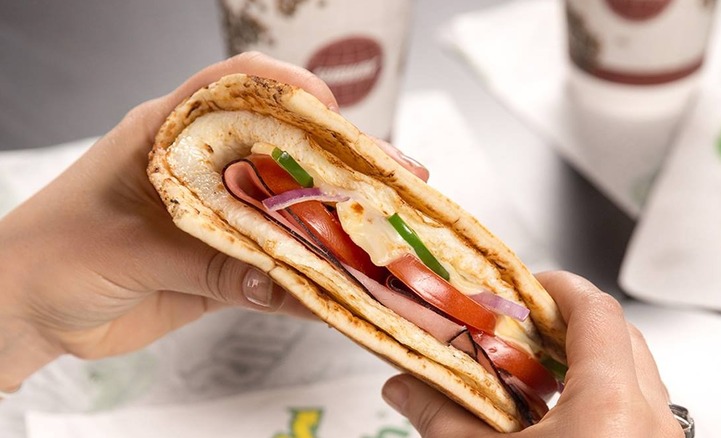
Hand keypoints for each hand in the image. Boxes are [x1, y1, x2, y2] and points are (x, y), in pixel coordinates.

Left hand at [0, 52, 427, 390]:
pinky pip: (274, 271)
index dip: (284, 88)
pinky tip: (342, 294)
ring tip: (385, 237)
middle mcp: (201, 170)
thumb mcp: (127, 249)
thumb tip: (277, 280)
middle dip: (338, 164)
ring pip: (286, 214)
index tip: (330, 109)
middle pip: (280, 152)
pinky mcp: (222, 263)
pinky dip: (307, 284)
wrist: (25, 312)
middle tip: (391, 179)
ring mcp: (217, 218)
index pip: (232, 88)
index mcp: (167, 136)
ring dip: (335, 227)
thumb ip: (204, 260)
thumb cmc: (52, 254)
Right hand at [381, 271, 682, 437]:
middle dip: (573, 320)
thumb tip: (401, 385)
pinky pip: (639, 410)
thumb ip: (441, 417)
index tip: (527, 283)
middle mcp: (650, 422)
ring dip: (589, 358)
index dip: (559, 286)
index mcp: (611, 408)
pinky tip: (561, 415)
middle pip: (622, 335)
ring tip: (540, 367)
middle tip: (527, 323)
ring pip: (636, 373)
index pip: (596, 312)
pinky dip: (602, 395)